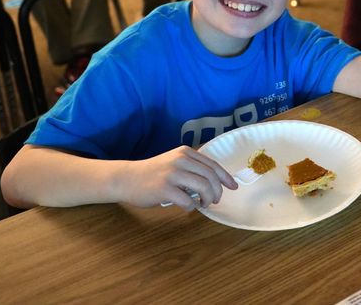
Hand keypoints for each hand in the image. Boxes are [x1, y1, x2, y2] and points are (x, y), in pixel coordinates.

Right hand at [116, 145, 236, 209]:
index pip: (212, 165)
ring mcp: (172, 174)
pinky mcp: (165, 189)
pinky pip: (187, 201)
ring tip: (203, 204)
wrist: (126, 178)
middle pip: (211, 177)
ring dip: (207, 199)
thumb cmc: (152, 173)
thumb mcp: (173, 162)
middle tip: (214, 201)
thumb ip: (191, 167)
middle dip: (217, 191)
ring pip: (203, 187)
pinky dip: (192, 207)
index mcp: (185, 153)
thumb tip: (215, 182)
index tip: (233, 187)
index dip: (225, 177)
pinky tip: (188, 207)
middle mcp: (180, 160)